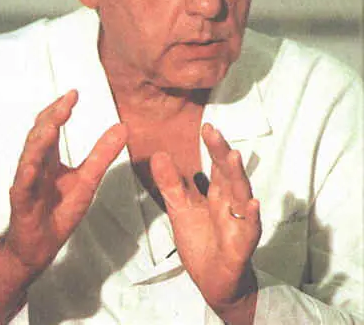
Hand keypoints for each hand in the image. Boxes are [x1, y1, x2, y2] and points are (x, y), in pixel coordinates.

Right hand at [0, 90, 126, 322]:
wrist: (38, 247)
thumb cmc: (58, 211)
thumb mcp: (87, 181)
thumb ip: (102, 154)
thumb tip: (123, 127)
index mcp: (48, 158)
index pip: (50, 127)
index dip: (60, 110)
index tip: (74, 94)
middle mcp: (34, 166)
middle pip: (39, 135)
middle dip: (52, 117)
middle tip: (66, 101)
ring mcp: (26, 184)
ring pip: (29, 157)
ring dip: (39, 140)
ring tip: (53, 123)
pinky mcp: (22, 205)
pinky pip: (22, 189)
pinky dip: (26, 176)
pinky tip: (31, 166)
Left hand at [150, 123, 260, 323]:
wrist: (214, 283)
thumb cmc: (201, 243)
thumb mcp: (180, 210)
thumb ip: (171, 184)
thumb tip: (159, 155)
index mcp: (217, 194)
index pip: (216, 166)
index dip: (213, 146)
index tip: (207, 126)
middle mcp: (231, 203)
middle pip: (228, 174)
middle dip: (222, 153)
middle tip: (213, 132)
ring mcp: (238, 222)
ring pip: (241, 195)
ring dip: (239, 176)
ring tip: (234, 156)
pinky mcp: (242, 245)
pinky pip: (249, 229)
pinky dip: (251, 216)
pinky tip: (251, 204)